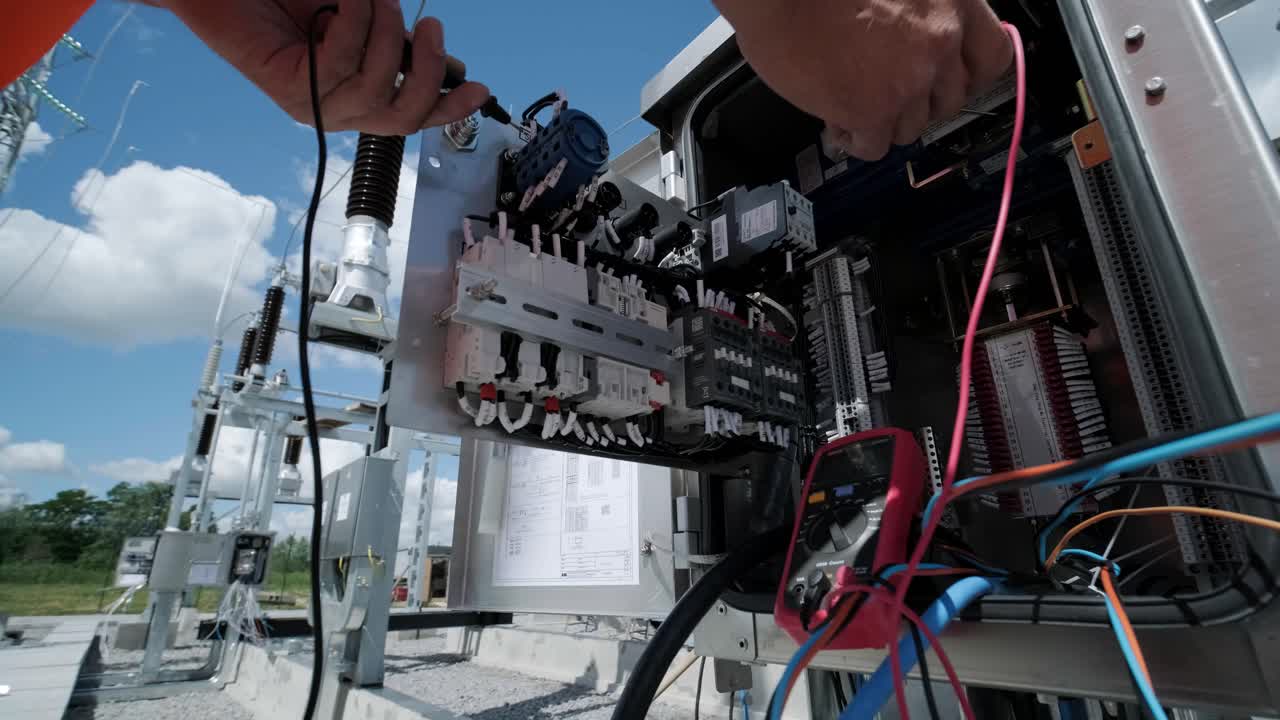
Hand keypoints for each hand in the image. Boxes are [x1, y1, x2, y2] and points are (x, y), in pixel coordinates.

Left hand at [159, 0, 489, 134]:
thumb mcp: (356, 14)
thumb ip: (391, 36)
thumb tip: (438, 53)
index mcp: (355, 94)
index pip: (411, 114)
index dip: (448, 108)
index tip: (479, 89)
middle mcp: (336, 108)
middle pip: (402, 117)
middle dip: (429, 74)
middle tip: (433, 26)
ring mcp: (312, 103)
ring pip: (376, 89)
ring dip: (387, 35)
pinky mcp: (289, 90)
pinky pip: (341, 63)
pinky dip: (354, 22)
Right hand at [714, 0, 1010, 160]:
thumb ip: (917, 10)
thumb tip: (914, 42)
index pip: (993, 54)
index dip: (968, 75)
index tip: (951, 81)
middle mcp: (942, 37)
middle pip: (950, 99)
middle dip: (917, 102)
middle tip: (886, 93)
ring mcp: (913, 76)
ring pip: (912, 127)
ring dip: (883, 121)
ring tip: (850, 101)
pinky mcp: (876, 109)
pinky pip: (875, 146)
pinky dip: (854, 138)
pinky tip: (834, 118)